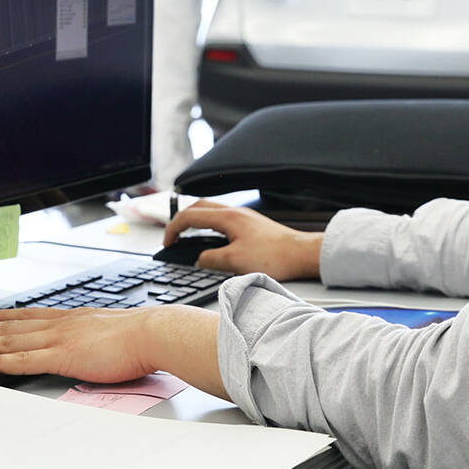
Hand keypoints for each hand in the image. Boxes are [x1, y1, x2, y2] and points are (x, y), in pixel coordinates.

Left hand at [0, 304, 226, 396]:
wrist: (153, 333)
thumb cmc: (139, 336)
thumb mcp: (109, 331)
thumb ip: (92, 337)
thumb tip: (90, 346)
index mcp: (69, 318)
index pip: (26, 316)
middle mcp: (57, 324)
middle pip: (6, 327)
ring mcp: (57, 339)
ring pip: (5, 341)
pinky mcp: (61, 357)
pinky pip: (20, 361)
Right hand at [164, 200, 323, 279]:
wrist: (301, 254)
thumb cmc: (275, 256)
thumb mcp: (235, 262)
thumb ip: (211, 260)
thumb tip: (198, 260)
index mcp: (228, 217)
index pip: (190, 215)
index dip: (173, 228)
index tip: (167, 242)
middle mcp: (235, 212)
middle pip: (198, 207)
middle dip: (181, 220)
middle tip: (173, 236)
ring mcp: (243, 217)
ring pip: (211, 212)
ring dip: (195, 222)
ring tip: (188, 238)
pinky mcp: (251, 225)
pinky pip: (222, 220)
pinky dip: (209, 227)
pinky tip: (212, 241)